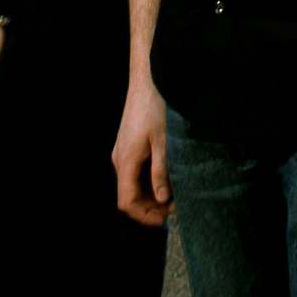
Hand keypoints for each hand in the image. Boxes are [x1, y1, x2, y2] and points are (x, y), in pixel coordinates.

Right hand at [113, 77, 172, 227]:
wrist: (149, 76)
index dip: (144, 216)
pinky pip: (136, 170)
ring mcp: (123, 150)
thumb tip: (162, 200)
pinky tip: (167, 176)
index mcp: (126, 161)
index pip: (127, 202)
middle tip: (176, 207)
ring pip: (133, 183)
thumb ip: (162, 172)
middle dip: (151, 206)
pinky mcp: (129, 143)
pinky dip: (149, 179)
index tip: (165, 220)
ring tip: (175, 193)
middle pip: (129, 195)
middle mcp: (120, 159)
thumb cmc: (156, 105)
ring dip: (151, 192)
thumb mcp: (164, 141)